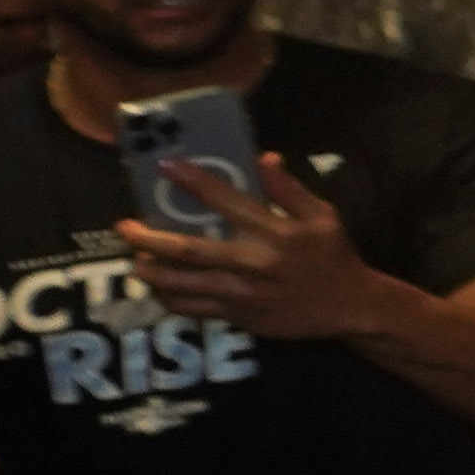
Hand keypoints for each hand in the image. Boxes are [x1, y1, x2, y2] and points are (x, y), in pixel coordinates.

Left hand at [122, 153, 388, 339]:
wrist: (349, 307)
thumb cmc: (334, 256)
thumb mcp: (324, 216)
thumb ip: (290, 189)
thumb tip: (265, 158)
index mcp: (274, 232)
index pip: (225, 201)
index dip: (192, 181)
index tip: (165, 166)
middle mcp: (253, 263)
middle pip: (188, 250)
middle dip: (149, 239)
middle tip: (125, 227)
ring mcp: (243, 294)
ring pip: (183, 284)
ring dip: (152, 272)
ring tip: (135, 261)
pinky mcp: (239, 316)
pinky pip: (194, 309)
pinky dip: (170, 299)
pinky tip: (160, 288)